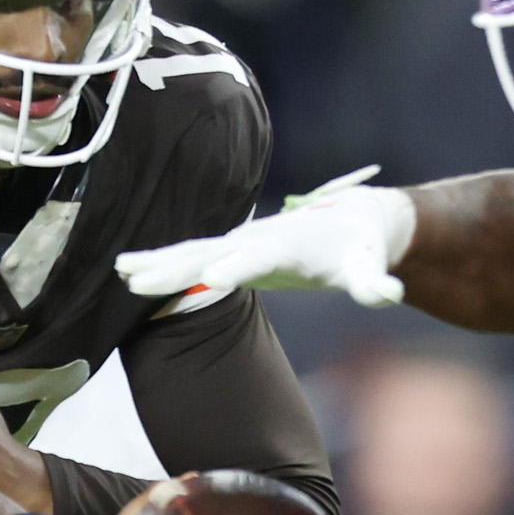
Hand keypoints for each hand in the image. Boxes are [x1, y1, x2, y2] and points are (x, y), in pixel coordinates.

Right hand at [117, 169, 414, 306]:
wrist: (352, 220)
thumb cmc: (360, 250)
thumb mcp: (370, 268)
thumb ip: (376, 283)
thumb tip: (392, 294)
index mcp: (287, 245)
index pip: (257, 257)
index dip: (236, 266)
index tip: (211, 277)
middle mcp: (257, 238)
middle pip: (209, 252)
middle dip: (175, 266)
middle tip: (137, 281)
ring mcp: (242, 241)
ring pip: (192, 251)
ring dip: (158, 262)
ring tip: (121, 271)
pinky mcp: (234, 248)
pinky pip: (192, 254)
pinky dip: (162, 261)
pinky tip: (131, 270)